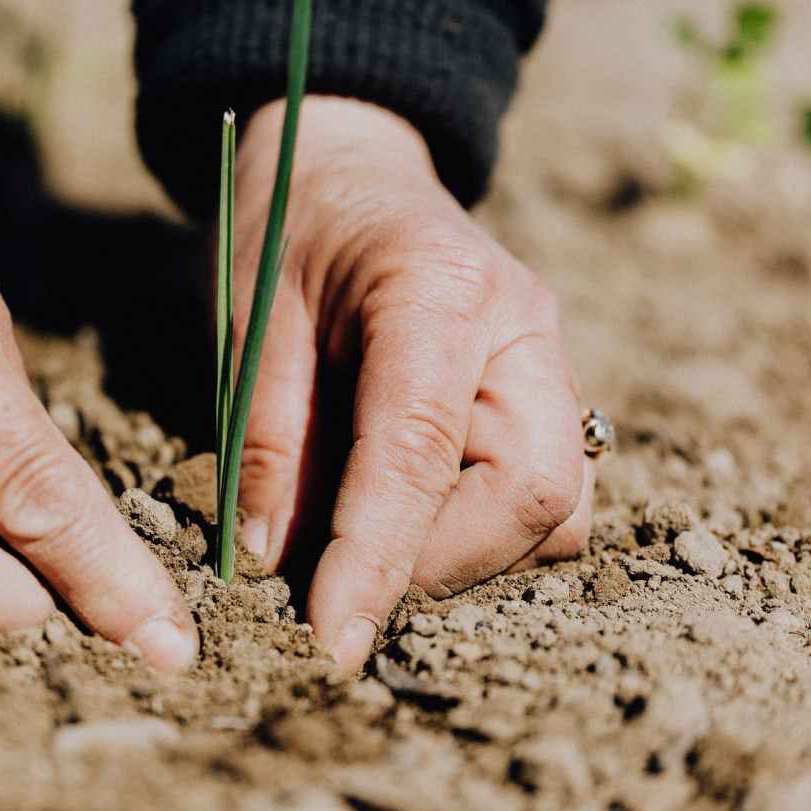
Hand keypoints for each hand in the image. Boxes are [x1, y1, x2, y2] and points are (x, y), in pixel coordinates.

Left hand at [232, 97, 592, 672]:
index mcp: (438, 289)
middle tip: (346, 577)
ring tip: (373, 538)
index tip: (331, 641)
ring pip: (558, 508)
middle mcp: (523, 326)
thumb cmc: (288, 231)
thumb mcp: (252, 321)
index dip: (376, 560)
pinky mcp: (548, 392)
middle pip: (535, 493)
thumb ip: (267, 438)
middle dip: (439, 564)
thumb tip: (275, 562)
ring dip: (467, 554)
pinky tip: (411, 510)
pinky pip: (547, 493)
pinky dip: (482, 530)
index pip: (421, 452)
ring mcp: (549, 360)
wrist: (349, 169)